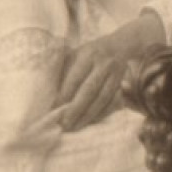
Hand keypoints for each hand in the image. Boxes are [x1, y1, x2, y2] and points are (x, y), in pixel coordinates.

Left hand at [57, 12, 164, 131]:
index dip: (65, 94)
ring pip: (102, 98)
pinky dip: (101, 114)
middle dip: (76, 109)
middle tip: (65, 124)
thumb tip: (50, 90)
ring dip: (89, 115)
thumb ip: (64, 67)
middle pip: (89, 90)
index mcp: (88, 55)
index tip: (55, 109)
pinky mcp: (121, 84)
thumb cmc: (91, 52)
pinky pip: (112, 102)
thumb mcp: (77, 52)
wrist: (121, 45)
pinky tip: (91, 122)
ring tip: (76, 127)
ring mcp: (115, 75)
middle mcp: (103, 64)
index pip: (75, 77)